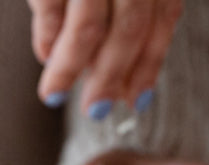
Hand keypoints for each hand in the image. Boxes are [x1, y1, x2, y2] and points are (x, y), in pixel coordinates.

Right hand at [27, 0, 182, 117]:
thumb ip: (123, 22)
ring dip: (70, 68)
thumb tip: (119, 88)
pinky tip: (44, 56)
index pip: (164, 18)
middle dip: (111, 76)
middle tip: (95, 110)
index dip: (150, 65)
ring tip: (54, 96)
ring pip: (88, 28)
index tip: (137, 102)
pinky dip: (47, 39)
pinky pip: (50, 8)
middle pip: (130, 28)